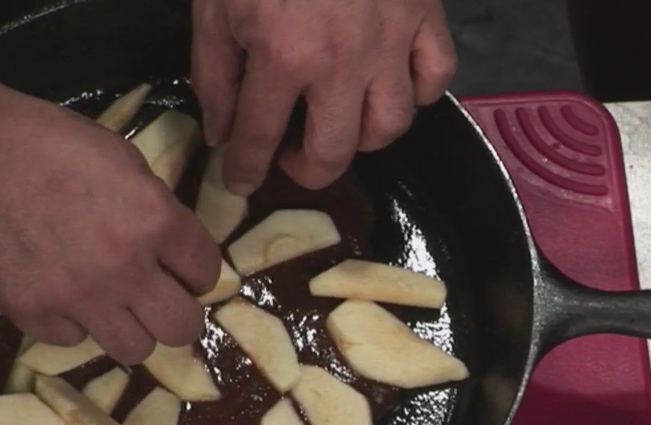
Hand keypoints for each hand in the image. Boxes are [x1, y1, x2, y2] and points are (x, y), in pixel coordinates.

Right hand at [0, 97, 220, 364]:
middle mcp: (124, 268)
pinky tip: (59, 293)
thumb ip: (154, 208)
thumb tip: (170, 246)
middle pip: (182, 328)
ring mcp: (77, 298)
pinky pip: (73, 340)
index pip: (207, 272)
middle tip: (156, 299)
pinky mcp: (33, 314)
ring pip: (134, 350)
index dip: (195, 271)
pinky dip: (71, 322)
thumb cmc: (48, 142)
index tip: (181, 269)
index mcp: (153, 219)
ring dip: (128, 328)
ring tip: (110, 305)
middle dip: (175, 313)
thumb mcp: (123, 159)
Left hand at [192, 0, 455, 193]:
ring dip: (361, 139)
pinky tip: (391, 87)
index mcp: (283, 57)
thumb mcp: (214, 6)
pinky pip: (435, 78)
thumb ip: (215, 73)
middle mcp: (342, 63)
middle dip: (307, 170)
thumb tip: (219, 131)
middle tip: (291, 159)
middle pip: (334, 153)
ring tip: (339, 124)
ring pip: (391, 126)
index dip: (245, 170)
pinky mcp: (425, 16)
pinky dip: (417, 94)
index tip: (240, 181)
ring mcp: (390, 42)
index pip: (258, 139)